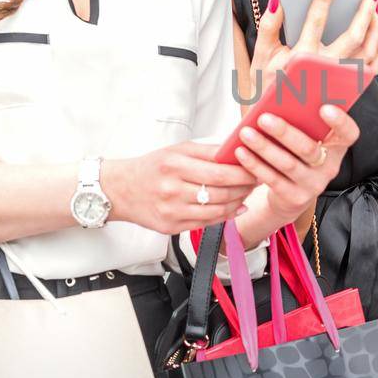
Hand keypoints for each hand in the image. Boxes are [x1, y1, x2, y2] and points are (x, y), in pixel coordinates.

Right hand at [102, 143, 257, 233]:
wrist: (120, 190)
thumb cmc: (152, 167)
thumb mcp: (177, 150)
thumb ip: (208, 152)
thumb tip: (238, 152)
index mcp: (175, 165)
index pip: (220, 171)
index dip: (243, 172)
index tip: (256, 166)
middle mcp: (172, 189)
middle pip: (221, 191)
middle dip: (245, 186)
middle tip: (257, 180)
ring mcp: (172, 211)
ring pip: (217, 210)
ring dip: (238, 202)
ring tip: (246, 193)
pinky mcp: (171, 227)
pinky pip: (206, 223)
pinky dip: (225, 216)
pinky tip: (235, 208)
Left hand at [232, 104, 360, 220]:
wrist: (289, 196)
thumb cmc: (294, 154)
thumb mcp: (303, 136)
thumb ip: (300, 115)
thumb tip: (280, 82)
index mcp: (337, 147)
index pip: (349, 134)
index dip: (340, 121)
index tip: (324, 107)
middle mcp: (329, 167)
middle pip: (309, 149)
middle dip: (285, 132)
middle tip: (264, 117)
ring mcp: (313, 185)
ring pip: (288, 164)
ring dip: (264, 147)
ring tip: (246, 133)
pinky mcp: (295, 198)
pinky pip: (273, 180)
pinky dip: (255, 164)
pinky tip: (241, 152)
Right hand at [248, 0, 377, 87]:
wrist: (278, 120)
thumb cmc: (268, 85)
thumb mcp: (262, 54)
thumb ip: (269, 24)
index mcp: (301, 58)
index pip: (316, 20)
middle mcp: (324, 70)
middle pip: (353, 36)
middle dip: (365, 10)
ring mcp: (340, 81)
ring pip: (367, 51)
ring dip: (375, 26)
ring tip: (376, 5)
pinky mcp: (349, 89)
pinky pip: (371, 67)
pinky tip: (377, 32)